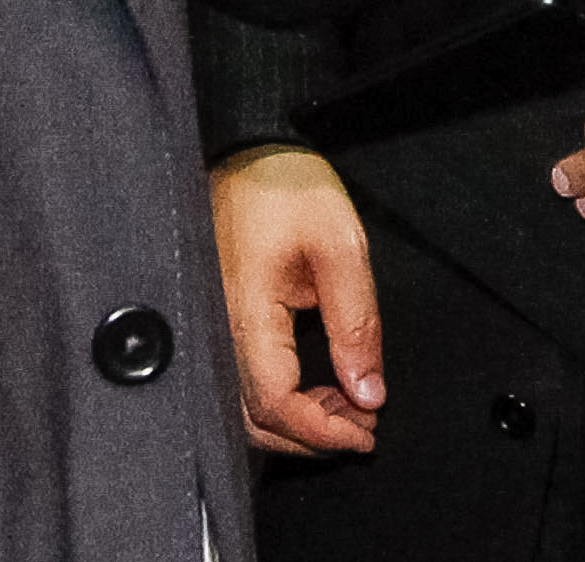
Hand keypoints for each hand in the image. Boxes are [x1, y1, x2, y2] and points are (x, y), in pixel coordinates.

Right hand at [210, 144, 386, 455]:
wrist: (248, 147)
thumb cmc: (287, 185)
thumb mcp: (341, 246)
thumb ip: (356, 324)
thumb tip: (368, 392)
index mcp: (246, 316)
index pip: (276, 405)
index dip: (323, 432)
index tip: (365, 434)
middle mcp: (221, 333)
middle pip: (256, 421)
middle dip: (312, 436)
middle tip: (362, 426)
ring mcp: (216, 328)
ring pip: (246, 409)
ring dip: (297, 420)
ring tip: (346, 406)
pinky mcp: (221, 320)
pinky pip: (243, 381)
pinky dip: (281, 399)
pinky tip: (315, 386)